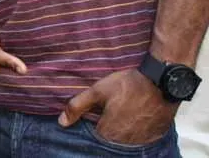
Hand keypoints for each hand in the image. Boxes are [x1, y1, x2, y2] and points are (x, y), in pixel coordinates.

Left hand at [59, 68, 175, 144]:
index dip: (93, 119)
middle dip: (107, 122)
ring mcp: (140, 141)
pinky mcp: (153, 136)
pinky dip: (135, 127)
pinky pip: (138, 135)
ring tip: (124, 108)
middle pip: (108, 135)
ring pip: (123, 136)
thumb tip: (62, 122)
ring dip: (121, 125)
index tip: (98, 108)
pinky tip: (135, 113)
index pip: (92, 132)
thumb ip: (77, 106)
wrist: (162, 82)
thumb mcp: (98, 91)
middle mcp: (124, 142)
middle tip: (113, 106)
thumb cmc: (129, 85)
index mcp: (108, 133)